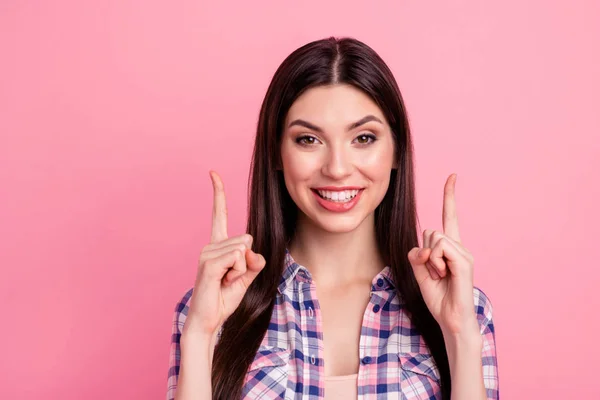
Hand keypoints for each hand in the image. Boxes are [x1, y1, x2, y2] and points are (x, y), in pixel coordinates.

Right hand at [183, 171, 265, 337]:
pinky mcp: (208, 264)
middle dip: (248, 263)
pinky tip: (223, 283)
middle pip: (247, 240)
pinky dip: (237, 273)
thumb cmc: (225, 298)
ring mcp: (207, 254)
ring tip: (226, 283)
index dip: (218, 193)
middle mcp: (210, 246)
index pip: (218, 214)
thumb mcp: (247, 277)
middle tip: (232, 280)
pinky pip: (236, 258)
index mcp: (218, 246)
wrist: (209, 320)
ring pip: (243, 250)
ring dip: (242, 271)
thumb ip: (255, 261)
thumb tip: (253, 251)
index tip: (213, 173)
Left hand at [407, 174, 477, 335]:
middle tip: (433, 272)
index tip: (452, 176)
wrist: (451, 318)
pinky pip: (441, 248)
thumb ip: (417, 255)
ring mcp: (464, 254)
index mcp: (450, 248)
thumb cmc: (438, 297)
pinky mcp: (464, 262)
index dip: (449, 197)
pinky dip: (435, 262)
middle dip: (423, 251)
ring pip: (434, 238)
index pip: (450, 217)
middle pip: (430, 231)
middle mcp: (459, 247)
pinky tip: (443, 275)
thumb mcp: (420, 272)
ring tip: (439, 276)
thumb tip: (421, 246)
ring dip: (429, 259)